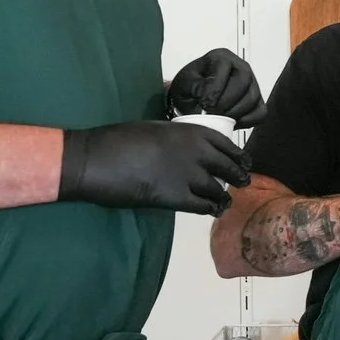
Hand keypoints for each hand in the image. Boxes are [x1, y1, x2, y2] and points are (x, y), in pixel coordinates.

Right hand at [59, 121, 251, 214]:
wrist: (96, 159)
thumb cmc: (119, 139)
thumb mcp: (155, 128)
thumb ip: (176, 138)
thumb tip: (183, 147)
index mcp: (190, 132)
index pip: (225, 144)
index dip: (236, 155)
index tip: (242, 161)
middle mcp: (196, 152)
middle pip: (228, 167)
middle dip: (237, 176)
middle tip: (242, 182)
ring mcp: (188, 176)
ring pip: (217, 189)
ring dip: (223, 197)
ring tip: (225, 202)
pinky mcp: (175, 198)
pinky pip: (202, 205)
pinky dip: (209, 209)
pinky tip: (211, 210)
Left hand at [167, 48, 266, 126]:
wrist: (192, 99)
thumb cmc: (190, 89)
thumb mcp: (184, 84)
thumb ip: (196, 88)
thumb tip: (209, 100)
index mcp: (220, 57)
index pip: (225, 68)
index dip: (216, 89)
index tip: (205, 104)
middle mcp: (240, 66)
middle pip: (243, 81)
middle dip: (226, 101)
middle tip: (212, 114)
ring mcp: (252, 83)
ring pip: (253, 98)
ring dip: (234, 113)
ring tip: (218, 119)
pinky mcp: (257, 101)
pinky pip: (260, 112)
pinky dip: (247, 121)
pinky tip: (231, 122)